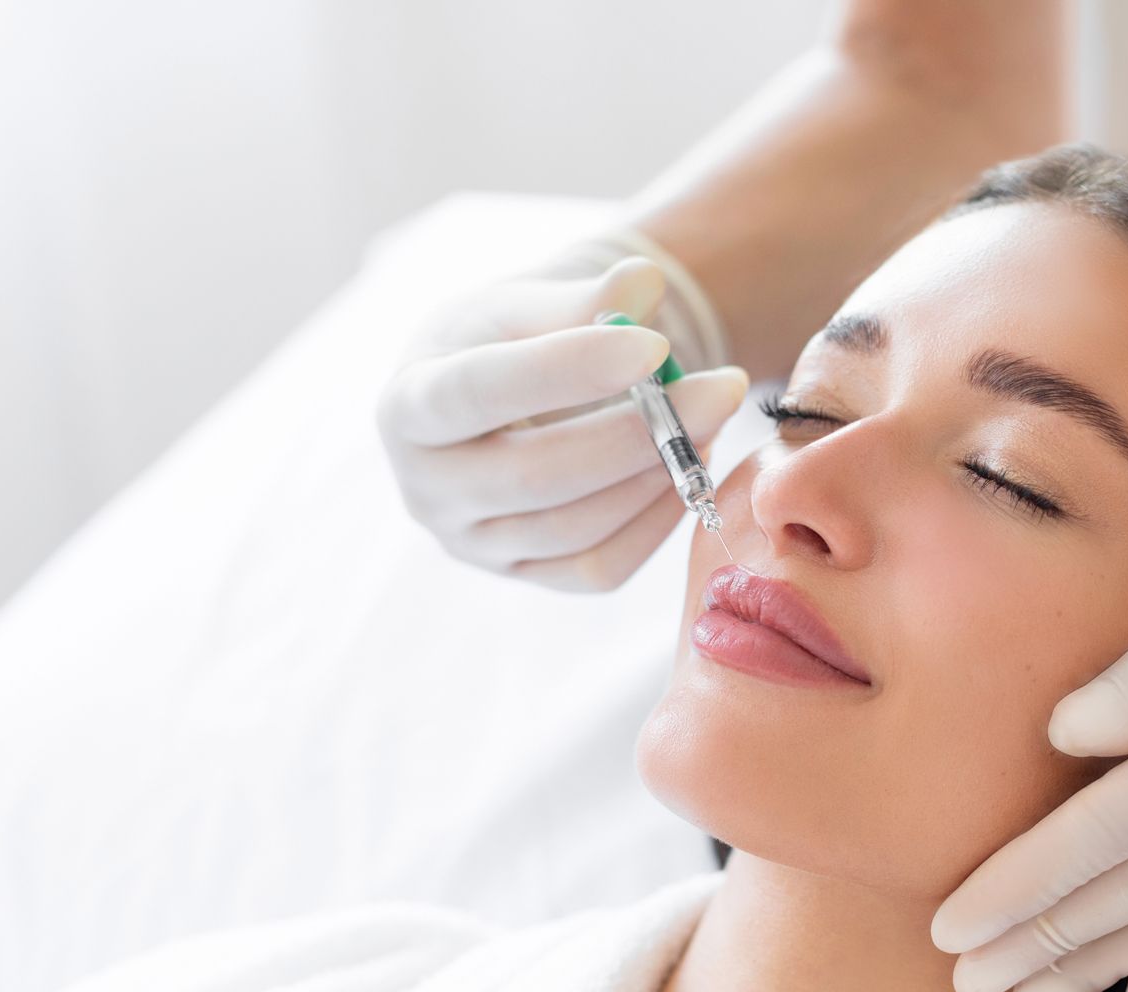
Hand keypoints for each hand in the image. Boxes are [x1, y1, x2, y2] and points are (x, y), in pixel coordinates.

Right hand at [376, 253, 749, 591]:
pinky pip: (597, 567)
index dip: (568, 369)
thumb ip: (582, 296)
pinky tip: (687, 470)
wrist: (495, 397)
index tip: (655, 344)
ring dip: (657, 475)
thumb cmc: (505, 340)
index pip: (478, 391)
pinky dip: (654, 522)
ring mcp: (472, 543)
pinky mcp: (523, 575)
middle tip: (721, 388)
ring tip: (710, 419)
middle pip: (535, 475)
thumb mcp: (527, 303)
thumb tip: (644, 281)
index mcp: (406, 403)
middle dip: (637, 433)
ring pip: (574, 527)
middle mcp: (426, 488)